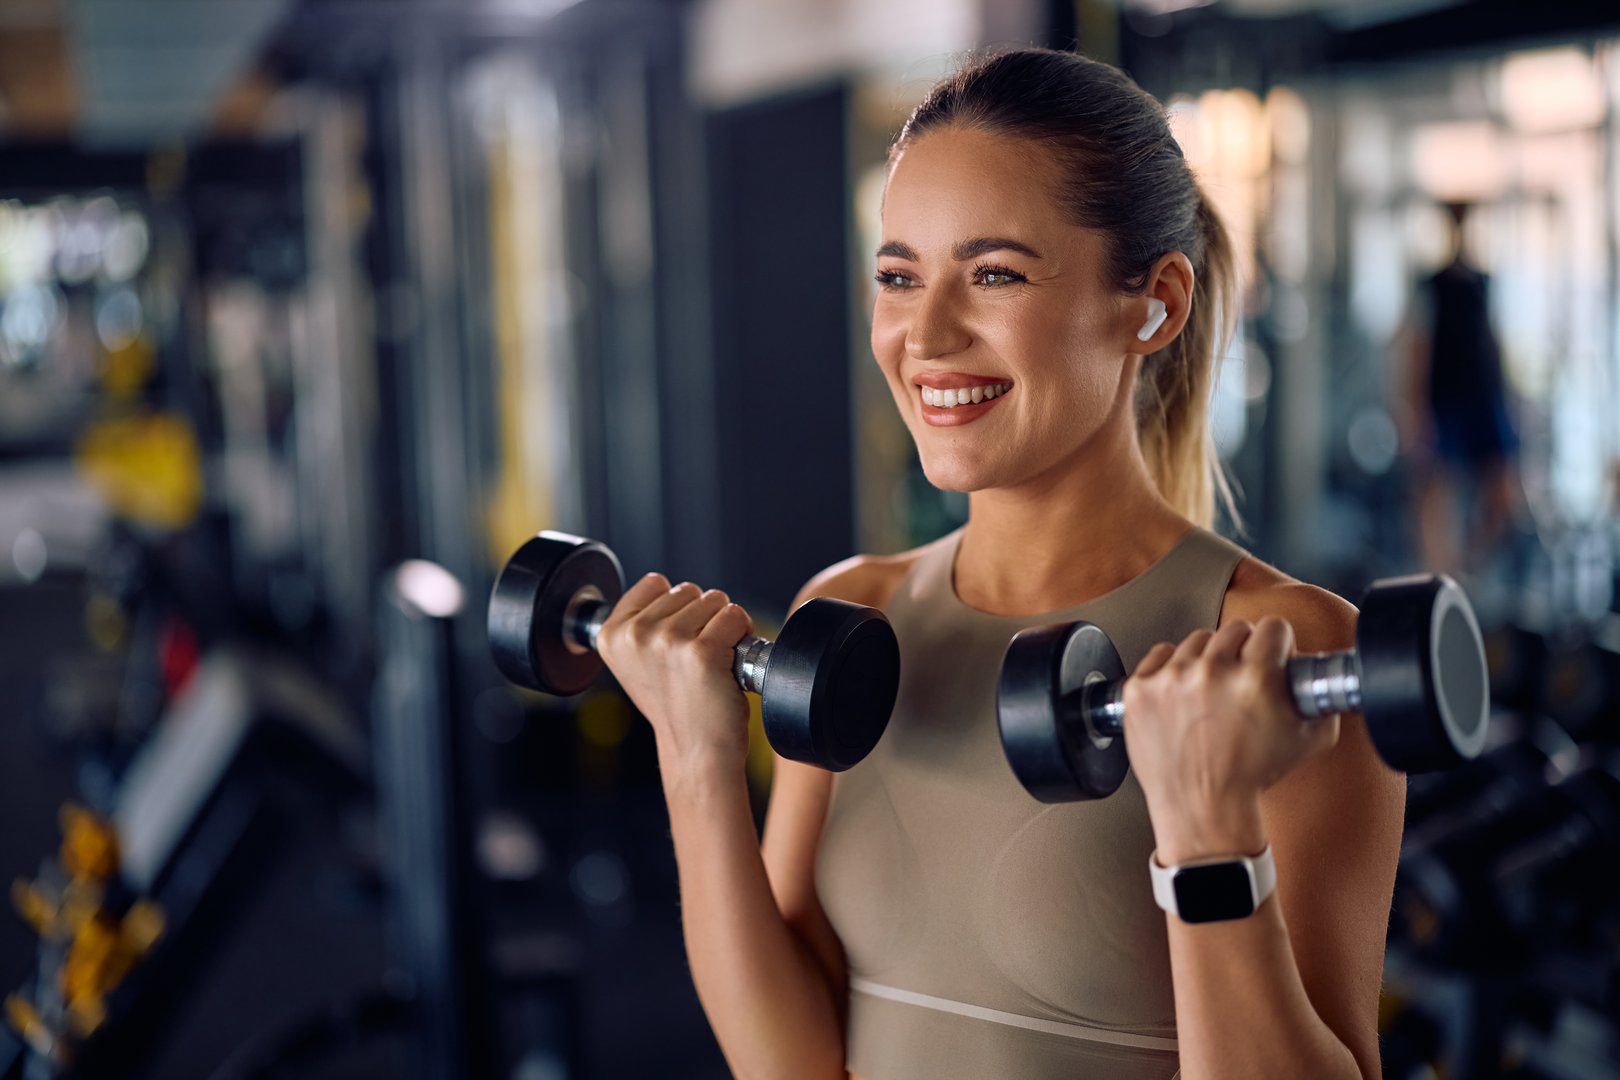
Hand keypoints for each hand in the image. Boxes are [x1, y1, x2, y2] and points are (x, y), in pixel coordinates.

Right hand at [594, 573, 755, 778]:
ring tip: (711, 662)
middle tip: (695, 659)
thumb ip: (642, 623)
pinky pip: (735, 616)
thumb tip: (664, 587)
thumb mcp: (637, 661)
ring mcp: (667, 641)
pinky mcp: (701, 651)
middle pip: (688, 589)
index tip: (675, 643)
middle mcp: (634, 635)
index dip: (676, 608)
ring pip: (715, 599)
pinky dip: (742, 636)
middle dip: (701, 618)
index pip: (655, 583)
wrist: (697, 750)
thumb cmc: (676, 706)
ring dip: (723, 626)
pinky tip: (728, 665)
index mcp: (611, 635)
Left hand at [1122, 618, 1339, 861]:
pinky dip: (1171, 670)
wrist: (1203, 809)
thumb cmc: (1252, 777)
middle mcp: (1212, 673)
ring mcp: (1171, 680)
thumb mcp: (1310, 738)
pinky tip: (1183, 695)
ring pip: (1197, 640)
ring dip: (1207, 659)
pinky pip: (1160, 655)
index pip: (1273, 626)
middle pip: (1234, 630)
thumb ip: (1318, 696)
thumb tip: (1316, 669)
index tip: (1272, 656)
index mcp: (1256, 679)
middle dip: (1244, 651)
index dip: (1277, 644)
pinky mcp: (1140, 689)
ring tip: (1211, 693)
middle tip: (1242, 680)